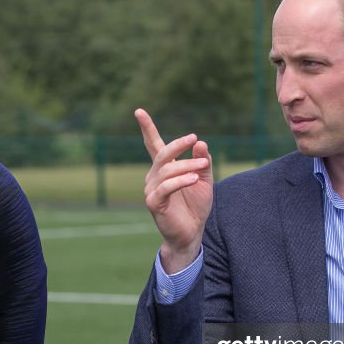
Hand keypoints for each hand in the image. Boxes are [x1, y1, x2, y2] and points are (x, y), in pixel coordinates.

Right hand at [137, 108, 212, 273]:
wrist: (191, 233)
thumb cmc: (195, 206)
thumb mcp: (204, 180)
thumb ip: (203, 162)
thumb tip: (201, 143)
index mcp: (164, 169)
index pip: (153, 145)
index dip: (147, 128)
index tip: (139, 111)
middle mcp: (153, 176)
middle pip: (162, 154)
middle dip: (178, 144)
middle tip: (195, 139)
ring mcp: (151, 190)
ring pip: (167, 170)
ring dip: (187, 166)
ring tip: (203, 168)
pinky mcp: (154, 203)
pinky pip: (166, 187)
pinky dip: (180, 181)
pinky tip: (193, 179)